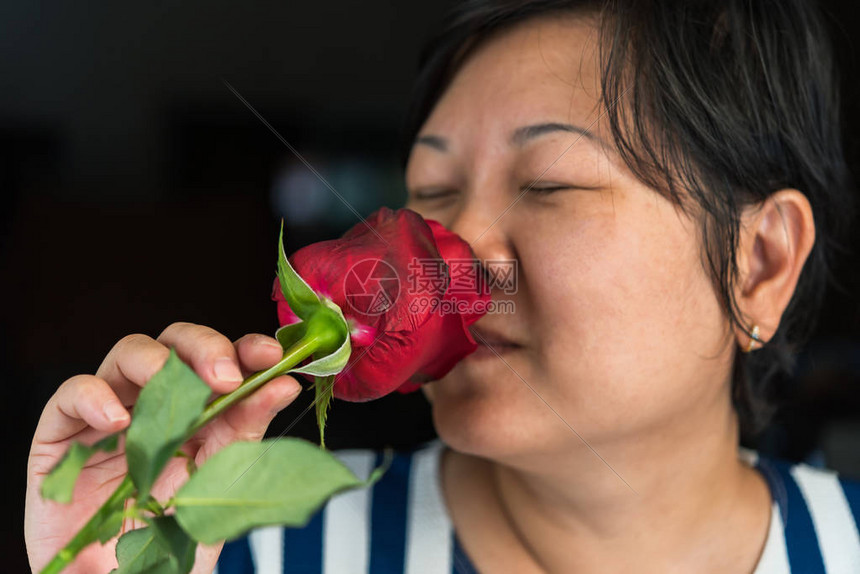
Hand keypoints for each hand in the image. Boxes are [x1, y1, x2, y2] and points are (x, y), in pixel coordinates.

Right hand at [25, 322, 301, 573]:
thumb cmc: (169, 540)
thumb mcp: (217, 486)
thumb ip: (245, 434)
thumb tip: (283, 386)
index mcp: (200, 412)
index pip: (223, 361)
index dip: (245, 349)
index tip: (269, 355)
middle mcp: (156, 404)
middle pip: (177, 344)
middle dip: (205, 348)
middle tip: (225, 377)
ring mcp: (110, 414)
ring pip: (128, 354)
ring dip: (155, 361)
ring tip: (172, 387)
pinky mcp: (62, 435)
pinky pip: (70, 394)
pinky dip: (93, 397)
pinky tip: (116, 423)